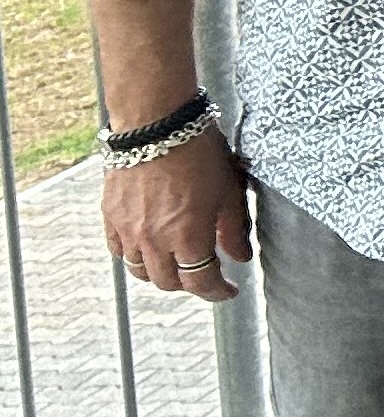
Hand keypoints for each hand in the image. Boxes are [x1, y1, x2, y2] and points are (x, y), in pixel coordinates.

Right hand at [104, 132, 251, 301]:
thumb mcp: (229, 192)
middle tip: (205, 274)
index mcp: (187, 238)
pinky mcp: (110, 215)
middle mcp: (153, 240)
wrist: (157, 124)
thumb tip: (240, 257)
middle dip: (190, 284)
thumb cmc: (199, 154)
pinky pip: (118, 250)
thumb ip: (234, 230)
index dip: (217, 292)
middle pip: (168, 282)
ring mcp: (128, 230)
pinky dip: (133, 256)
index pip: (200, 283)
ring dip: (160, 273)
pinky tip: (147, 248)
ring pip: (140, 271)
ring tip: (177, 263)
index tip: (229, 291)